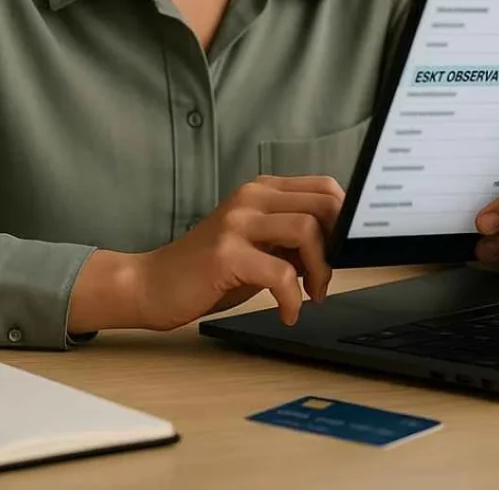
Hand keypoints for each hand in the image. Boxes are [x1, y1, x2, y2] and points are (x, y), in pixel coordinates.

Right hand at [134, 175, 344, 330]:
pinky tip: (286, 312)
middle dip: (337, 245)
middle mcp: (251, 197)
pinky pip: (280, 274)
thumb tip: (339, 247)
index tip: (345, 250)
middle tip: (326, 278)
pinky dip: (292, 299)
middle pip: (323, 204)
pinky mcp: (226, 254)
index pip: (324, 186)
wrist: (153, 285)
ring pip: (307, 230)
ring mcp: (237, 223)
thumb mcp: (258, 247)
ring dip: (320, 270)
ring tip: (311, 294)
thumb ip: (292, 240)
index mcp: (261, 190)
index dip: (345, 218)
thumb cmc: (208, 270)